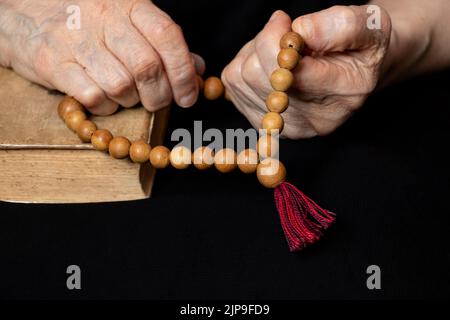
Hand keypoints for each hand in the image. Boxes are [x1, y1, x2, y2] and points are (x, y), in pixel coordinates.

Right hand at [0, 0, 203, 114]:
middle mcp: (103, 18)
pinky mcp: (54, 63)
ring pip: (121, 85)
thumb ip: (163, 43)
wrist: (25, 13)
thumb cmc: (87, 20)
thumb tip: (197, 68)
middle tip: (158, 101)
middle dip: (160, 95)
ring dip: (130, 100)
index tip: (188, 97)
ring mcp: (76, 40)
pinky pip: (93, 96)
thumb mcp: (127, 20)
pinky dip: (105, 106)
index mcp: (129, 5)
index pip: (167, 36)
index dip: (183, 72)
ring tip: (125, 94)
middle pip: (147, 67)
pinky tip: (103, 98)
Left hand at [222, 7, 390, 138]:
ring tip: (279, 50)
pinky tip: (268, 65)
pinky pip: (234, 87)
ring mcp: (287, 127)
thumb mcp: (369, 24)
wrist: (358, 73)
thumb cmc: (363, 46)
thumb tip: (300, 33)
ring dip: (253, 54)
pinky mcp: (266, 125)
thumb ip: (339, 25)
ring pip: (240, 79)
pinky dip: (244, 66)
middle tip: (282, 32)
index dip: (277, 38)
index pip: (289, 71)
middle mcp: (313, 120)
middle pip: (256, 75)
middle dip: (263, 42)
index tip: (286, 22)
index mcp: (344, 93)